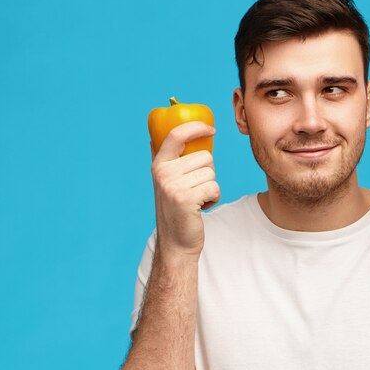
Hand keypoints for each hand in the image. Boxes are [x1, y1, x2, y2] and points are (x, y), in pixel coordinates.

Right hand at [150, 121, 219, 258]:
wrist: (176, 243)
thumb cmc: (176, 210)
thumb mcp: (164, 182)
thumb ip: (163, 160)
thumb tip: (154, 136)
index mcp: (159, 165)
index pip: (176, 134)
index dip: (196, 127)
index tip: (210, 129)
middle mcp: (163, 173)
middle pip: (205, 157)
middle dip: (208, 173)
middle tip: (195, 189)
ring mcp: (173, 186)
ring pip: (212, 173)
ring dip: (211, 187)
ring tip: (197, 199)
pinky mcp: (185, 199)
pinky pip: (214, 187)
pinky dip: (214, 198)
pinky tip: (202, 207)